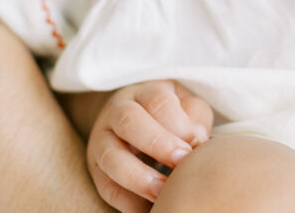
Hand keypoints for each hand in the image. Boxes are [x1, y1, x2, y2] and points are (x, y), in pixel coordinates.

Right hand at [87, 80, 212, 212]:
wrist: (133, 121)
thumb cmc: (170, 115)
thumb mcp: (185, 105)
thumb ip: (194, 118)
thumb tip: (197, 142)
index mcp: (144, 92)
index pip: (158, 101)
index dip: (178, 125)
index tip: (195, 146)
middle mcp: (117, 112)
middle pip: (129, 122)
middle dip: (157, 144)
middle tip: (180, 163)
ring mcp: (102, 140)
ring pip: (110, 157)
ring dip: (138, 178)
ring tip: (162, 194)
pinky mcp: (96, 169)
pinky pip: (106, 187)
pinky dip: (127, 202)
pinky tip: (147, 209)